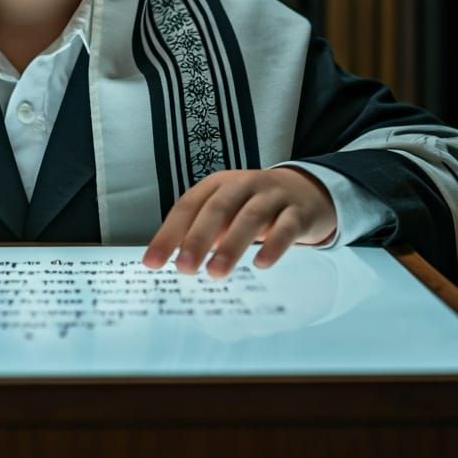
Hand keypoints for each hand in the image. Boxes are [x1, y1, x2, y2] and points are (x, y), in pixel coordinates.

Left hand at [141, 167, 336, 277]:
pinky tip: (262, 263)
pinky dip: (274, 244)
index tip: (152, 263)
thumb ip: (202, 232)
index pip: (187, 207)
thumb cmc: (253, 207)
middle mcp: (243, 185)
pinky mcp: (298, 211)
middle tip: (185, 268)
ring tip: (216, 273)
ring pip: (251, 216)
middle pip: (217, 208)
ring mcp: (272, 196)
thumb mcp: (226, 212)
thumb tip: (172, 263)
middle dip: (198, 238)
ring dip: (232, 245)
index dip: (168, 234)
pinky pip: (286, 226)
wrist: (306, 191)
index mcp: (217, 184)